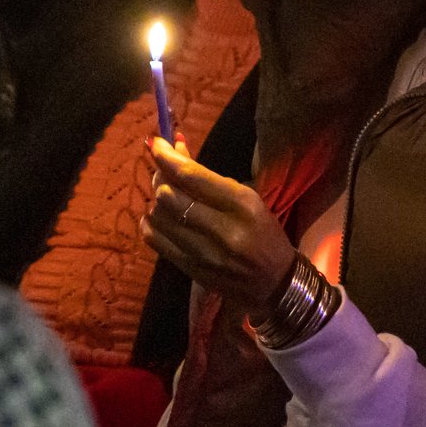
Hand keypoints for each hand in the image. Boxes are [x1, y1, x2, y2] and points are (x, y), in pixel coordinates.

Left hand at [142, 138, 295, 315]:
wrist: (274, 282)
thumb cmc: (263, 234)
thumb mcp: (248, 199)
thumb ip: (209, 177)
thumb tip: (175, 149)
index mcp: (244, 204)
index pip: (193, 177)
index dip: (167, 158)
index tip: (155, 144)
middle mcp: (224, 229)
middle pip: (170, 196)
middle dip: (160, 178)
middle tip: (163, 173)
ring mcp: (206, 253)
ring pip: (159, 217)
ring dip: (157, 203)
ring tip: (166, 199)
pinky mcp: (192, 270)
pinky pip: (155, 240)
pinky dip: (151, 225)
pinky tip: (159, 219)